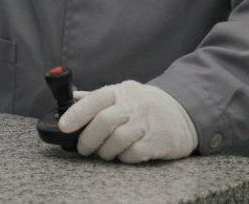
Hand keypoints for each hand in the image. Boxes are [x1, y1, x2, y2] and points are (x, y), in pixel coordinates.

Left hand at [58, 80, 197, 162]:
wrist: (185, 112)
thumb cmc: (146, 104)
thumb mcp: (123, 92)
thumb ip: (97, 97)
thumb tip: (71, 98)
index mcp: (121, 92)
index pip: (95, 98)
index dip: (77, 113)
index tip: (64, 126)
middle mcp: (133, 105)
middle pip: (104, 121)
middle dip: (88, 138)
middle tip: (83, 148)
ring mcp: (146, 124)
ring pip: (117, 140)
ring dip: (104, 151)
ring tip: (104, 152)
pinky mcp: (158, 142)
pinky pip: (133, 153)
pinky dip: (123, 157)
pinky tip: (124, 154)